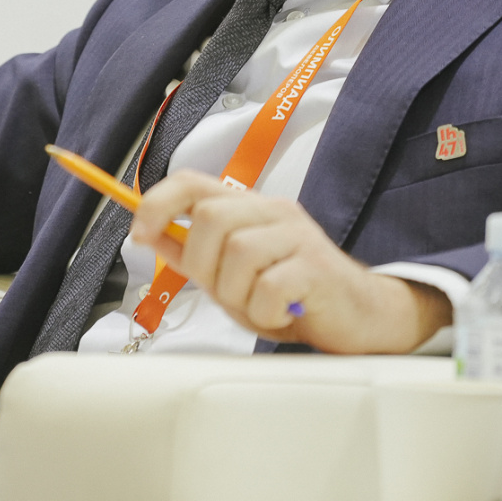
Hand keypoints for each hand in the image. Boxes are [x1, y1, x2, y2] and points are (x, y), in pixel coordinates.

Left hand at [130, 170, 451, 353]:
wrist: (361, 318)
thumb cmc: (295, 296)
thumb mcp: (235, 276)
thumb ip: (197, 255)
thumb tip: (152, 236)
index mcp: (250, 209)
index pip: (193, 183)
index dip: (158, 202)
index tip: (140, 232)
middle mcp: (274, 212)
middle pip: (210, 218)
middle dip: (201, 264)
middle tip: (223, 291)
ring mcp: (297, 236)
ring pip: (237, 252)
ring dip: (234, 292)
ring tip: (256, 305)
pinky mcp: (316, 267)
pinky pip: (268, 286)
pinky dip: (262, 310)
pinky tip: (278, 314)